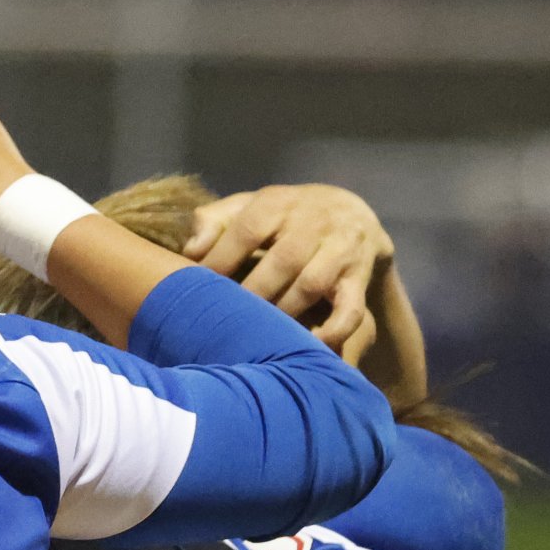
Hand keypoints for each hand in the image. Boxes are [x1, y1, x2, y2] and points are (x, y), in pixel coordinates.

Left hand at [182, 183, 388, 371]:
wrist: (351, 213)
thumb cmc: (283, 218)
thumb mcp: (249, 206)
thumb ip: (214, 221)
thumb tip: (190, 251)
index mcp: (278, 204)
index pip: (248, 230)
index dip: (222, 259)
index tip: (198, 287)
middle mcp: (313, 223)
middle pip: (283, 260)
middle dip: (253, 292)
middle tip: (226, 319)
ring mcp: (340, 251)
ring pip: (312, 284)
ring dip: (284, 311)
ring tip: (259, 334)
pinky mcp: (358, 278)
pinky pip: (351, 308)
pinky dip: (333, 330)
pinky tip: (309, 345)